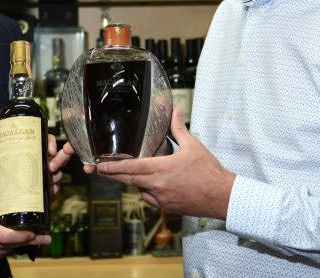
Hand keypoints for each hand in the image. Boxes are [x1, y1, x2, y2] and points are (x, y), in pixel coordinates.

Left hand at [0, 135, 73, 198]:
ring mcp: (50, 176)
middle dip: (60, 160)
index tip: (51, 151)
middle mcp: (46, 162)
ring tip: (50, 181)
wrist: (14, 198)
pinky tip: (51, 191)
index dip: (52, 143)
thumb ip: (1, 163)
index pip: (48, 141)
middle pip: (60, 155)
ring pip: (60, 172)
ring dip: (56, 176)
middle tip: (51, 167)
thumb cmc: (13, 177)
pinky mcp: (50, 190)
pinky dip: (54, 190)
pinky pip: (56, 189)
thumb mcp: (6, 168)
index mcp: (37, 152)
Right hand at [0, 194, 49, 269]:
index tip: (35, 233)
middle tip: (47, 238)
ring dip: (17, 245)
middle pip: (9, 245)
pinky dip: (5, 250)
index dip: (22, 236)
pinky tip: (11, 244)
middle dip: (29, 241)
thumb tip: (8, 192)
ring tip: (34, 239)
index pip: (6, 236)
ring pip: (5, 252)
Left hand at [95, 108, 235, 219]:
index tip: (98, 166)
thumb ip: (179, 129)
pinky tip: (153, 184)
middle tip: (97, 171)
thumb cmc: (209, 172)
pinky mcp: (168, 208)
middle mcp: (158, 186)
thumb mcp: (193, 146)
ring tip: (133, 172)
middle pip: (128, 180)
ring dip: (134, 182)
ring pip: (139, 190)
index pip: (131, 168)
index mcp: (162, 169)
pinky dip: (147, 191)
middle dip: (112, 175)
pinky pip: (150, 199)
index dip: (112, 167)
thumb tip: (175, 111)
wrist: (222, 197)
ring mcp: (162, 199)